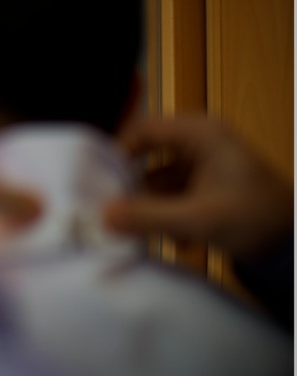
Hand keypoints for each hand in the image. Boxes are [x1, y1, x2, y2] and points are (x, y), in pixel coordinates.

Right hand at [104, 116, 292, 258]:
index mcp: (198, 133)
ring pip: (156, 181)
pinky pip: (171, 196)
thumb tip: (101, 217)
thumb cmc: (254, 218)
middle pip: (145, 157)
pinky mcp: (204, 188)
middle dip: (132, 189)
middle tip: (113, 213)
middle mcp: (197, 142)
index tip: (98, 183)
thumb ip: (148, 217)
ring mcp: (201, 165)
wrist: (296, 245)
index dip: (117, 153)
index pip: (142, 130)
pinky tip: (180, 241)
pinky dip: (168, 217)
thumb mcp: (198, 219)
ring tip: (145, 235)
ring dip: (151, 209)